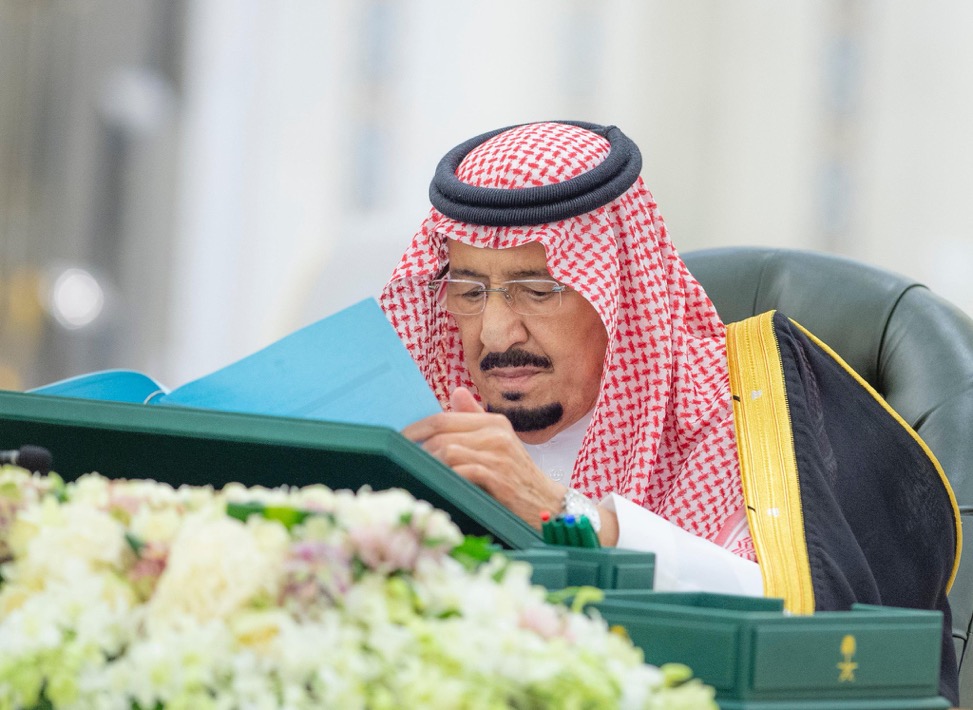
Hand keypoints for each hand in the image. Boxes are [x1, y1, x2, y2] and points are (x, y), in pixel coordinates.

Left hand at [402, 387, 565, 528]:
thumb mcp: (498, 443)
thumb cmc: (517, 477)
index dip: (415, 429)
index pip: (443, 417)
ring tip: (415, 474)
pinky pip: (460, 471)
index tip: (398, 441)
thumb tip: (455, 392)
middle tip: (398, 460)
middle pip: (440, 432)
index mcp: (494, 422)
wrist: (547, 505)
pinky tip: (435, 485)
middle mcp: (496, 433)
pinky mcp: (498, 477)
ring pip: (446, 450)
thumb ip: (475, 418)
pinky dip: (443, 477)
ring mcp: (498, 455)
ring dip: (427, 464)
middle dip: (415, 447)